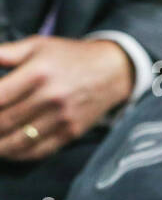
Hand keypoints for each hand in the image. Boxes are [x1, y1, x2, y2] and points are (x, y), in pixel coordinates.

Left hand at [0, 36, 133, 160]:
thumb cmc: (70, 56)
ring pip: (18, 141)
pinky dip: (18, 154)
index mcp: (37, 73)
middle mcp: (50, 98)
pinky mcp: (71, 132)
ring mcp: (62, 118)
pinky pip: (39, 150)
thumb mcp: (36, 45)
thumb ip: (4, 53)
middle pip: (3, 122)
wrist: (114, 71)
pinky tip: (7, 150)